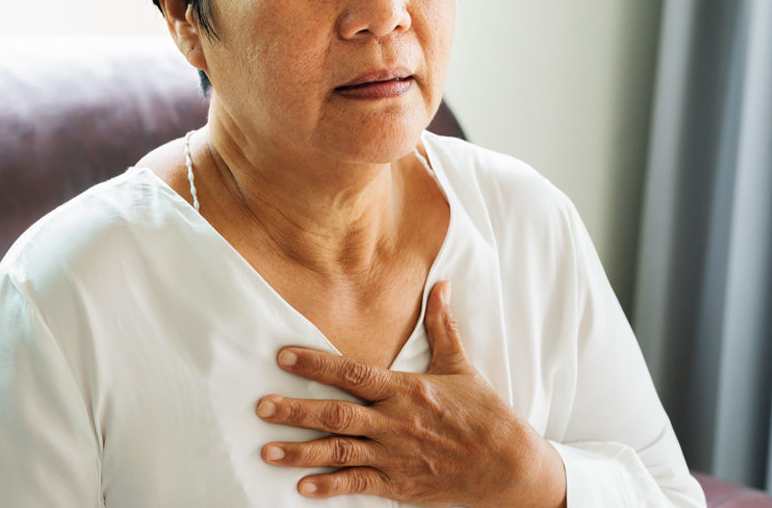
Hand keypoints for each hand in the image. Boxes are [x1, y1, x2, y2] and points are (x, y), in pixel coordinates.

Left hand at [254, 281, 566, 506]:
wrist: (509, 467)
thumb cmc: (484, 415)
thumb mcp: (462, 367)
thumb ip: (442, 326)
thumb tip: (441, 284)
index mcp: (406, 390)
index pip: (353, 373)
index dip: (316, 363)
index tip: (283, 356)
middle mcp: (396, 422)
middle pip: (337, 414)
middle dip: (296, 410)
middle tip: (261, 406)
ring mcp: (396, 455)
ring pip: (340, 452)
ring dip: (301, 451)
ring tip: (267, 450)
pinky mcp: (400, 484)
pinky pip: (359, 485)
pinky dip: (330, 488)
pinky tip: (303, 487)